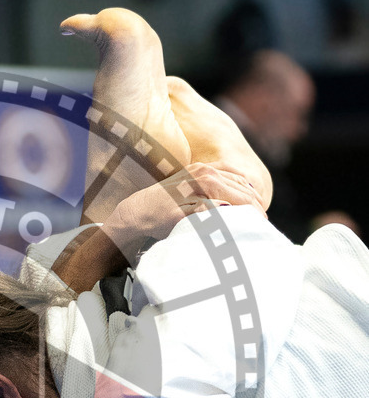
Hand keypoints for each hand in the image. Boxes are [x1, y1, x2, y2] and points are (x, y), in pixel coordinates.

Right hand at [103, 162, 263, 260]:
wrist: (137, 212)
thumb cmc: (168, 203)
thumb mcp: (192, 187)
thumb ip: (216, 186)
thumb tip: (246, 194)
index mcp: (203, 168)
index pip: (237, 179)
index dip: (252, 195)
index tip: (260, 210)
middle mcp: (197, 176)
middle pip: (236, 189)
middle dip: (252, 206)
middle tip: (261, 222)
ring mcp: (188, 192)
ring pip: (226, 199)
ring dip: (242, 213)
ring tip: (251, 226)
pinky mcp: (180, 210)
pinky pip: (207, 214)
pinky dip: (221, 220)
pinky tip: (231, 229)